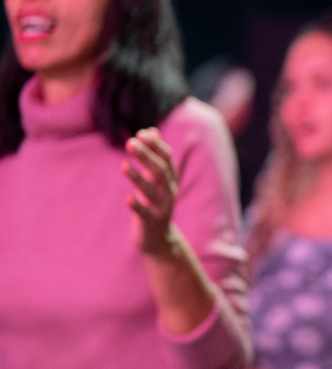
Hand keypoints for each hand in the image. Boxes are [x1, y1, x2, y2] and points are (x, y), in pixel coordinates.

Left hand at [122, 128, 179, 257]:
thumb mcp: (157, 179)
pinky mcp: (151, 222)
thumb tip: (151, 131)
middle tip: (130, 143)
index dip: (156, 146)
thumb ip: (155, 155)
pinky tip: (128, 198)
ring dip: (138, 178)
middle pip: (160, 171)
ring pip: (151, 191)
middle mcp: (168, 191)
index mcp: (170, 180)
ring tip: (124, 166)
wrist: (160, 237)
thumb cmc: (154, 202)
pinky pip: (145, 213)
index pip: (166, 159)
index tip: (142, 133)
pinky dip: (137, 206)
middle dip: (146, 157)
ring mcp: (161, 208)